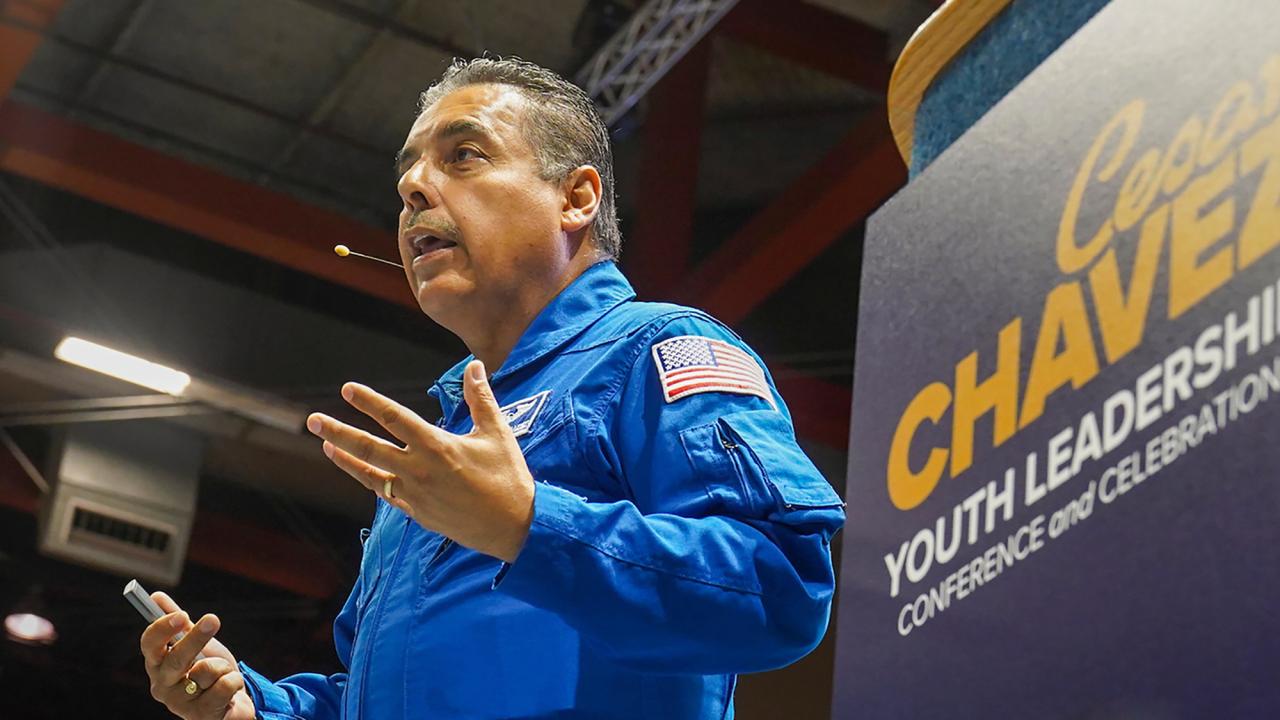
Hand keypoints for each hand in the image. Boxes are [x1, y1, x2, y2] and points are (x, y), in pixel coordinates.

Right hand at [139, 592, 255, 719]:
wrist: (232, 703)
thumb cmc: (209, 672)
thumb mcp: (196, 644)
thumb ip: (177, 623)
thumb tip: (155, 597)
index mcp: (157, 665)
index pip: (149, 645)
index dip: (162, 628)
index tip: (181, 614)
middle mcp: (162, 686)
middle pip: (176, 658)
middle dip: (197, 638)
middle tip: (213, 619)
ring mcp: (180, 703)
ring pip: (206, 671)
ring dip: (223, 666)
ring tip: (222, 675)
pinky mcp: (200, 716)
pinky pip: (224, 686)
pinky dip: (234, 681)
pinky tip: (230, 690)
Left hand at [306, 359, 534, 561]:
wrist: (514, 527)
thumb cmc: (509, 477)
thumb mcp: (497, 433)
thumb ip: (481, 398)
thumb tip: (475, 366)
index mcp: (438, 446)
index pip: (394, 418)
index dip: (369, 402)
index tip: (348, 390)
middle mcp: (419, 470)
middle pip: (369, 447)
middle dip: (338, 432)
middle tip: (312, 420)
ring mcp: (415, 494)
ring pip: (370, 474)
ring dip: (345, 458)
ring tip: (326, 446)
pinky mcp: (417, 513)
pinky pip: (385, 494)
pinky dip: (369, 480)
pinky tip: (359, 471)